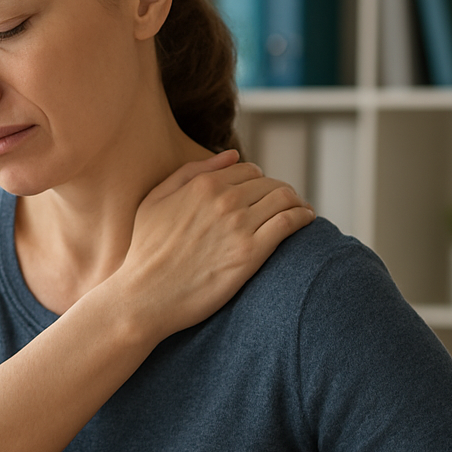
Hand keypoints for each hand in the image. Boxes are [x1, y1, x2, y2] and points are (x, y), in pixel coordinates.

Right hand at [116, 150, 313, 340]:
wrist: (144, 296)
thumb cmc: (145, 251)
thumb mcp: (155, 200)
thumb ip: (191, 172)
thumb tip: (231, 155)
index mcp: (202, 185)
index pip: (247, 169)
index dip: (257, 180)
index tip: (260, 194)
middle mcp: (223, 200)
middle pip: (269, 183)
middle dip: (278, 191)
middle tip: (283, 204)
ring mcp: (239, 226)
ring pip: (284, 198)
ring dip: (296, 201)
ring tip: (300, 210)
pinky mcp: (251, 253)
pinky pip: (289, 222)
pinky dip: (303, 216)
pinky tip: (307, 220)